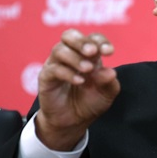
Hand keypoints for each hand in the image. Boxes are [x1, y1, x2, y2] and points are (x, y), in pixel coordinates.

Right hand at [36, 29, 120, 150]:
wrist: (73, 122)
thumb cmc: (90, 103)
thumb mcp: (106, 94)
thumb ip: (109, 82)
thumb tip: (110, 72)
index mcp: (88, 55)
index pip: (92, 38)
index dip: (101, 41)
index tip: (109, 52)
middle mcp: (70, 55)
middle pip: (69, 35)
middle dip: (82, 41)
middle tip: (92, 52)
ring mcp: (56, 65)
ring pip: (59, 50)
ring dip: (75, 58)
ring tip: (87, 69)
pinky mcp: (46, 78)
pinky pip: (53, 69)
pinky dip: (67, 73)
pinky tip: (79, 81)